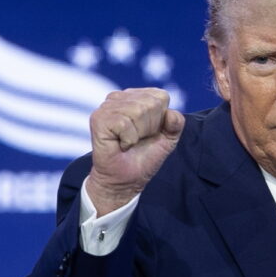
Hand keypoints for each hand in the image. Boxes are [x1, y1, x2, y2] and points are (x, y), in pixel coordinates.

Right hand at [86, 88, 184, 215]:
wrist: (126, 179)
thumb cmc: (145, 156)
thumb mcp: (169, 139)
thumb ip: (176, 124)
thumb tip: (170, 114)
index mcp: (137, 96)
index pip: (161, 97)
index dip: (161, 119)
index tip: (150, 132)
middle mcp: (120, 97)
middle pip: (151, 103)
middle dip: (150, 127)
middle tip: (138, 139)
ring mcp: (107, 106)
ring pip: (138, 111)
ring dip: (138, 134)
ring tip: (129, 141)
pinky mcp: (99, 118)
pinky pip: (124, 123)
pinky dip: (128, 139)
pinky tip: (121, 145)